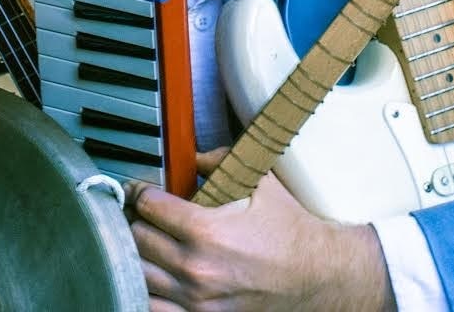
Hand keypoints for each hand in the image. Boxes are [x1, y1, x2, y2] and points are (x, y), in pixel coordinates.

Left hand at [124, 151, 394, 310]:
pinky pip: (153, 308)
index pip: (149, 206)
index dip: (140, 191)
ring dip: (137, 254)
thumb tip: (192, 156)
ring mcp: (198, 301)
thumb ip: (221, 161)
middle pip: (137, 239)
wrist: (318, 276)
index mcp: (207, 231)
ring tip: (144, 240)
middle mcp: (197, 269)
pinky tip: (153, 274)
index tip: (139, 188)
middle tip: (139, 212)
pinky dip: (147, 290)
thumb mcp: (260, 182)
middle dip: (135, 221)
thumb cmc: (290, 230)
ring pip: (140, 274)